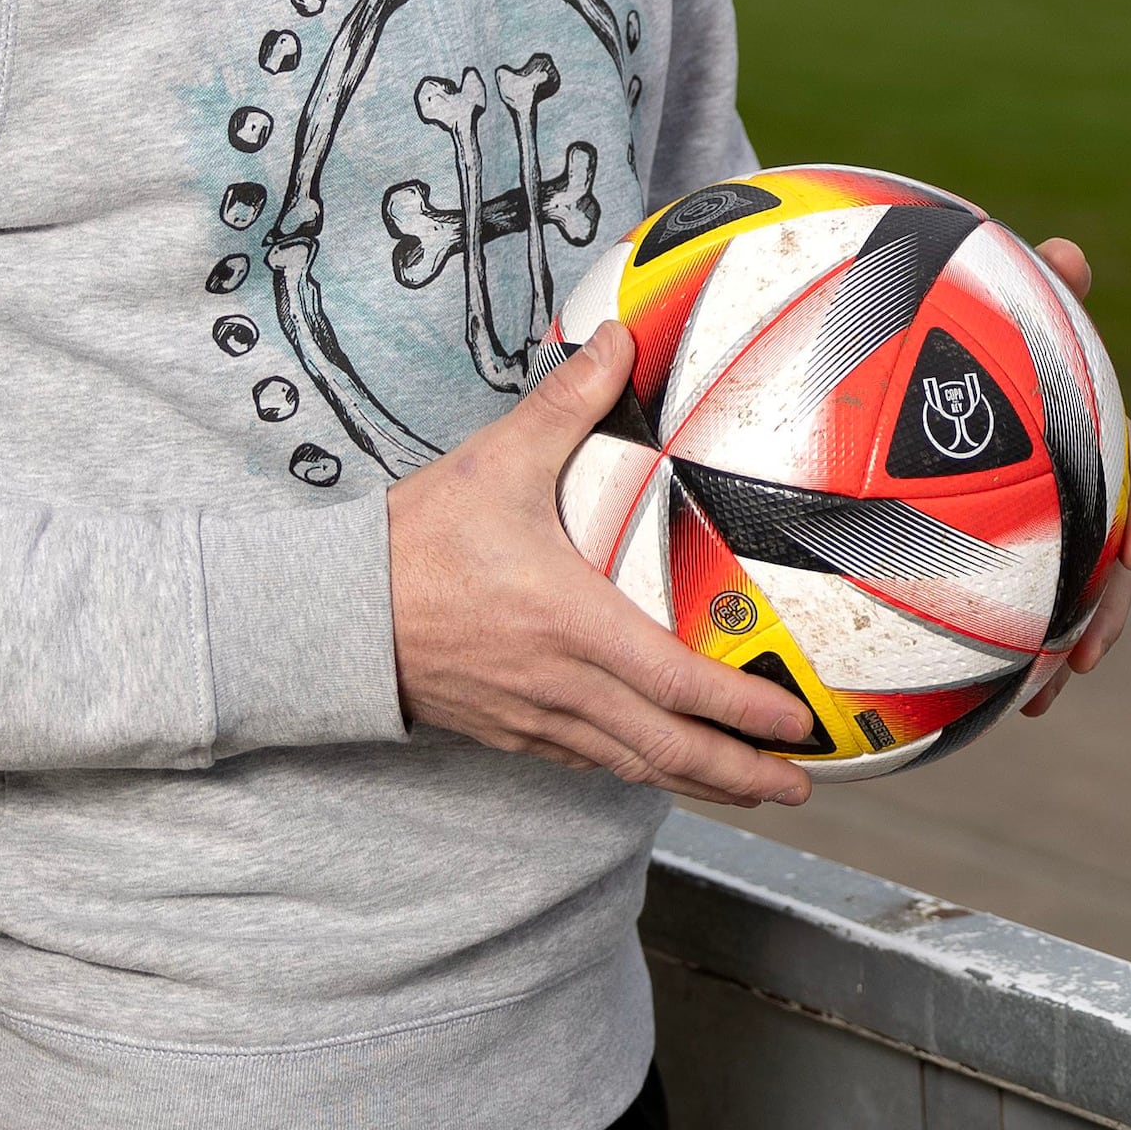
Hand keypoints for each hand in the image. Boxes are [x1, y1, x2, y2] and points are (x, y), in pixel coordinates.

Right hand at [388, 324, 815, 808]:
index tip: (797, 723)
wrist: (331, 613)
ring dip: (698, 782)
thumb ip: (567, 403)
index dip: (743, 711)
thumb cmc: (414, 543)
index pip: (676, 682)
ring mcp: (534, 717)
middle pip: (666, 750)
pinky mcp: (508, 731)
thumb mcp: (496, 461)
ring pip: (631, 766)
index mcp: (571, 623)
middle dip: (741, 775)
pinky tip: (661, 768)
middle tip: (800, 789)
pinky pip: (587, 762)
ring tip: (753, 791)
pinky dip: (636, 770)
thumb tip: (621, 338)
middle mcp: (561, 684)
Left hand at [1019, 236, 1130, 718]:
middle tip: (1086, 654)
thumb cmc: (984, 344)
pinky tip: (973, 697)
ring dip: (1060, 653)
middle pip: (1111, 567)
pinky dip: (1001, 657)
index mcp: (1093, 451)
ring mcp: (1041, 540)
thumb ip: (1041, 291)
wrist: (932, 383)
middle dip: (1107, 614)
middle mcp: (1077, 502)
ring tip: (1038, 699)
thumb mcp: (1014, 315)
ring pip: (1066, 606)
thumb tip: (1068, 250)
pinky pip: (1009, 618)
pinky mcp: (998, 567)